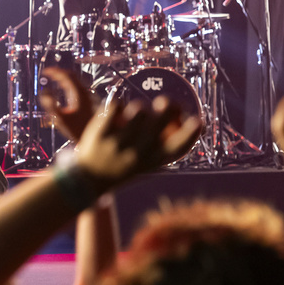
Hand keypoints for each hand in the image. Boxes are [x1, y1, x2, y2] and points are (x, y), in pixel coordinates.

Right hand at [39, 66, 97, 141]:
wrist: (93, 137)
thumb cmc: (77, 130)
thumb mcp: (60, 119)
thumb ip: (51, 105)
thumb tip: (44, 92)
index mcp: (79, 94)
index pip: (66, 76)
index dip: (54, 72)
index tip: (45, 71)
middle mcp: (85, 92)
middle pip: (71, 75)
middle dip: (59, 72)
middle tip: (48, 73)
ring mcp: (87, 95)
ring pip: (75, 80)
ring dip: (64, 77)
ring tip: (53, 78)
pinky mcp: (88, 100)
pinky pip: (77, 86)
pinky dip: (68, 83)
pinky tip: (63, 88)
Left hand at [74, 96, 200, 186]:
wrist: (86, 181)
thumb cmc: (120, 168)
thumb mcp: (143, 164)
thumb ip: (160, 145)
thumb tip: (180, 118)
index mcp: (151, 162)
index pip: (177, 147)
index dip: (191, 133)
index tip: (197, 121)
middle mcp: (138, 153)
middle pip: (160, 120)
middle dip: (167, 106)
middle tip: (163, 103)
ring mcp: (119, 143)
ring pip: (138, 109)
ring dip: (137, 108)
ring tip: (131, 115)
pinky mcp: (101, 132)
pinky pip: (116, 105)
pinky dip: (116, 105)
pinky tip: (114, 113)